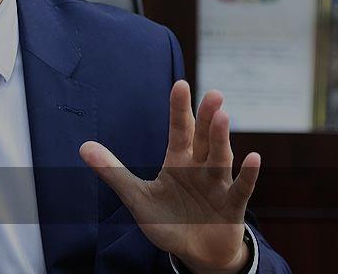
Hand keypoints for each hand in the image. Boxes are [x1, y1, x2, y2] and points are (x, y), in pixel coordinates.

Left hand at [80, 80, 259, 273]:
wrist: (194, 253)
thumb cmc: (167, 222)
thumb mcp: (137, 198)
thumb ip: (113, 172)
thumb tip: (83, 147)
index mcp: (178, 162)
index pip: (179, 130)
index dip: (179, 109)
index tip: (180, 84)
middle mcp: (200, 168)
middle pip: (204, 138)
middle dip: (207, 117)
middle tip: (213, 93)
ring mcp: (218, 186)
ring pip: (221, 158)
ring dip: (221, 138)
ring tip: (222, 116)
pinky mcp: (232, 207)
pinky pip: (241, 189)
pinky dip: (248, 175)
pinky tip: (254, 158)